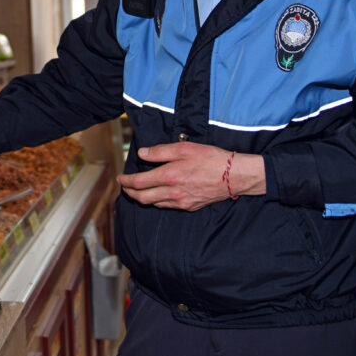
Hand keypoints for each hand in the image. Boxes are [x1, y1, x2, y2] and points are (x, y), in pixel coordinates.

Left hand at [118, 140, 264, 210]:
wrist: (235, 176)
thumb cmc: (211, 158)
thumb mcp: (184, 148)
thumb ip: (160, 151)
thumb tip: (142, 153)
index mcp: (169, 176)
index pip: (139, 182)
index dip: (126, 181)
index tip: (120, 178)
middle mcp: (172, 193)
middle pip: (143, 198)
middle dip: (130, 193)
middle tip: (125, 187)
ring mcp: (181, 202)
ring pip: (154, 204)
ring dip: (143, 198)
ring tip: (138, 191)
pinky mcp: (190, 207)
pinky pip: (168, 206)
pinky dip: (158, 202)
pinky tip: (158, 196)